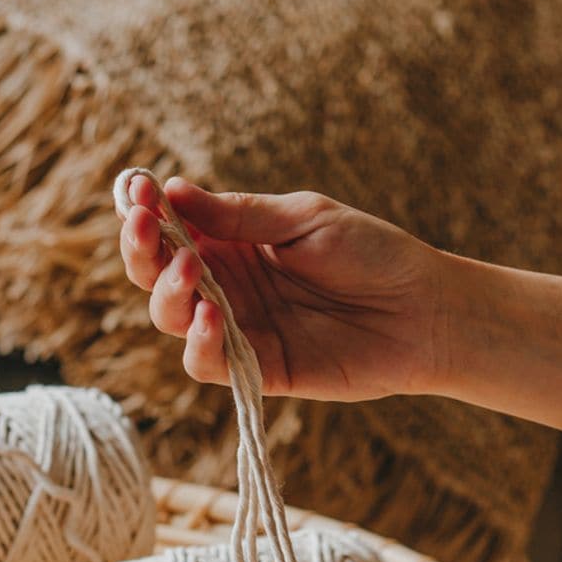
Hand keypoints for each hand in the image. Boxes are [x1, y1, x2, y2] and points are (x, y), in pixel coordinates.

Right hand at [119, 175, 448, 399]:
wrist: (425, 311)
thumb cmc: (374, 254)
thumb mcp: (306, 219)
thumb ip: (241, 214)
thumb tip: (173, 191)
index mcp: (234, 240)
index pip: (170, 227)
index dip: (143, 212)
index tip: (136, 193)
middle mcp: (228, 284)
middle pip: (155, 274)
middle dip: (142, 251)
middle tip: (149, 228)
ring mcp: (241, 328)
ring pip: (171, 319)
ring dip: (168, 293)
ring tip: (190, 270)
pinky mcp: (260, 370)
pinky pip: (209, 365)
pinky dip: (199, 344)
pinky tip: (212, 317)